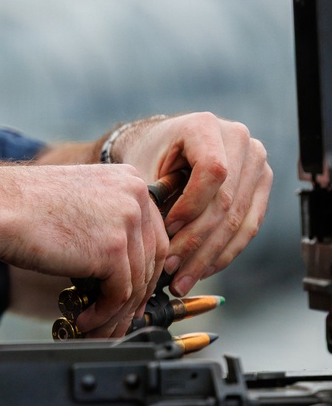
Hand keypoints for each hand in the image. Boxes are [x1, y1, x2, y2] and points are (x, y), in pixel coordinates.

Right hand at [0, 163, 168, 337]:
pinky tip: (85, 321)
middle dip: (138, 296)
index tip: (136, 294)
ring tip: (98, 329)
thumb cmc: (26, 207)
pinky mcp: (112, 249)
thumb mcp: (81, 202)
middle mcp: (135, 196)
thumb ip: (108, 223)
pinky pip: (119, 294)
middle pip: (152, 259)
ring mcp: (127, 221)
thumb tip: (123, 267)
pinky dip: (104, 314)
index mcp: (130, 180)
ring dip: (117, 313)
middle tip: (121, 318)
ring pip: (136, 281)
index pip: (153, 233)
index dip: (146, 269)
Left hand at [111, 114, 271, 295]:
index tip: (168, 230)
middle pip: (227, 201)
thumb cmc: (150, 157)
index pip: (212, 171)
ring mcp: (257, 162)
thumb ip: (152, 200)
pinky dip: (225, 252)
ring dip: (210, 256)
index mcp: (206, 125)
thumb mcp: (143, 168)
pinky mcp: (262, 185)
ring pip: (239, 219)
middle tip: (172, 270)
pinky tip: (203, 270)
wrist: (166, 146)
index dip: (192, 205)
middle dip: (197, 242)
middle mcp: (240, 139)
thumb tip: (160, 245)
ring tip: (184, 279)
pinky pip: (249, 225)